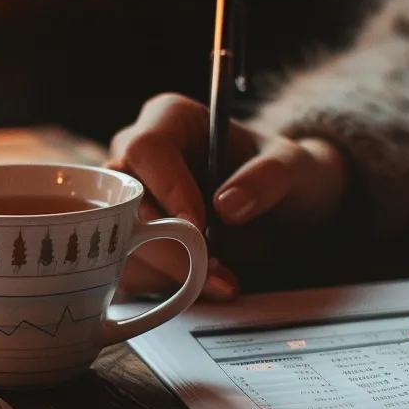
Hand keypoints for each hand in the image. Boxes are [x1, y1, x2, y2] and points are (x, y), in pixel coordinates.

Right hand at [107, 93, 348, 300]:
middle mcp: (136, 159)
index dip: (167, 188)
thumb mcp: (292, 167)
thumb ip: (267, 178)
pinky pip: (128, 270)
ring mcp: (125, 203)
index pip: (145, 149)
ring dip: (166, 272)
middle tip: (211, 270)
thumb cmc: (283, 174)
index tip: (198, 225)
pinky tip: (201, 287)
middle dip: (164, 244)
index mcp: (169, 121)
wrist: (282, 208)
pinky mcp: (129, 243)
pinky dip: (163, 287)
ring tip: (219, 282)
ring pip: (117, 241)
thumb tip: (227, 206)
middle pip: (120, 200)